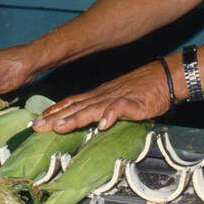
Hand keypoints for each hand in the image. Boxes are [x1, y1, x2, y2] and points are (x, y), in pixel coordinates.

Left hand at [31, 63, 171, 132]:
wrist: (166, 76)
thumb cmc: (144, 88)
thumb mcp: (118, 98)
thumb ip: (103, 109)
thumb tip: (90, 120)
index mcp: (99, 96)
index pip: (72, 103)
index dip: (54, 112)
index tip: (37, 121)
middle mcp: (104, 96)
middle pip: (76, 108)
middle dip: (55, 118)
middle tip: (37, 127)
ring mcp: (118, 98)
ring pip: (93, 109)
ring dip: (75, 118)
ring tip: (60, 127)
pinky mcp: (134, 103)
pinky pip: (121, 109)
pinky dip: (111, 115)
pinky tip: (104, 124)